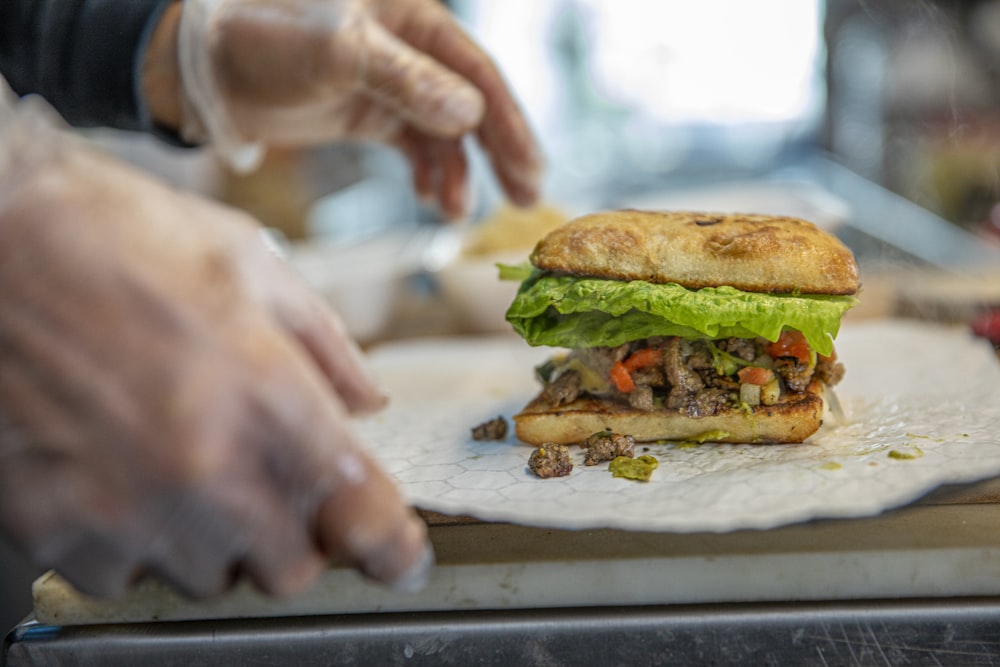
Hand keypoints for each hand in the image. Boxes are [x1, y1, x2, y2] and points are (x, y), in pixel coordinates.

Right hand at [0, 132, 430, 598]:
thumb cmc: (113, 233)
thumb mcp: (250, 262)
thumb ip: (325, 346)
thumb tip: (364, 402)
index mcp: (266, 395)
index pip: (363, 517)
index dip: (395, 549)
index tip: (400, 555)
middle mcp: (201, 466)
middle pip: (291, 567)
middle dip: (298, 532)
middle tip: (276, 481)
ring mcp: (123, 504)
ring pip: (209, 576)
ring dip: (219, 536)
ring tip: (188, 459)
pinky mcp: (53, 523)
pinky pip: (124, 573)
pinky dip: (140, 538)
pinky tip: (128, 473)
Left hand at [145, 0, 541, 218]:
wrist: (201, 71)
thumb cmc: (260, 42)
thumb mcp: (335, 54)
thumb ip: (404, 79)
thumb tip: (471, 114)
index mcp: (410, 16)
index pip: (476, 70)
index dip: (508, 122)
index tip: (529, 169)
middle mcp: (409, 48)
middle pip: (473, 101)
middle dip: (499, 152)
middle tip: (526, 198)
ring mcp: (391, 82)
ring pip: (445, 131)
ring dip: (459, 172)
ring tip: (459, 212)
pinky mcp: (369, 111)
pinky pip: (415, 146)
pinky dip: (428, 173)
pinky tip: (431, 200)